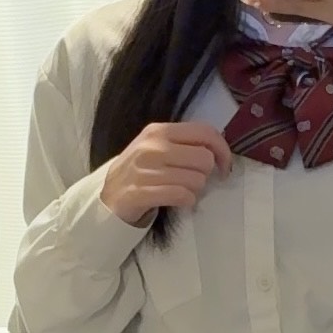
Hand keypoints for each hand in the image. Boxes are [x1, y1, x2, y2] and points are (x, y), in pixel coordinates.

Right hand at [102, 122, 232, 224]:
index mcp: (159, 131)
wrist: (108, 196)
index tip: (224, 166)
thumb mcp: (157, 147)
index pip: (204, 132)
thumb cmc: (140, 170)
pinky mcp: (142, 193)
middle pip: (204, 159)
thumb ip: (184, 143)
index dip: (222, 149)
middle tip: (194, 180)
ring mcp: (146, 170)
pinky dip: (187, 202)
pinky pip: (182, 196)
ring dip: (195, 190)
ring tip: (180, 190)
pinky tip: (178, 201)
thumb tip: (217, 150)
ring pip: (196, 180)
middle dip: (205, 174)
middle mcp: (153, 147)